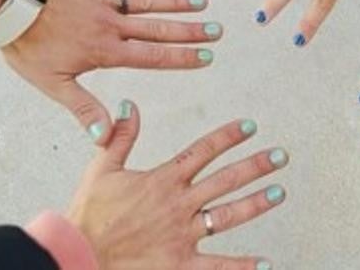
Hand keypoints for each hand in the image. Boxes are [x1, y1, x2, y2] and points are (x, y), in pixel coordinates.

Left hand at [3, 0, 219, 143]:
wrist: (8, 9)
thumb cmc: (27, 49)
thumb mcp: (54, 85)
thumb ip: (85, 110)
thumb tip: (106, 138)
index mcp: (105, 51)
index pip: (152, 57)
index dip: (182, 58)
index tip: (207, 56)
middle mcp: (111, 24)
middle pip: (158, 29)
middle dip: (189, 31)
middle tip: (217, 29)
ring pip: (146, 1)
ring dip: (174, 1)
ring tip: (201, 1)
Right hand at [61, 103, 288, 268]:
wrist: (79, 253)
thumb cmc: (88, 215)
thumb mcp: (101, 168)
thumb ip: (120, 136)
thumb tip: (128, 105)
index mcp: (163, 180)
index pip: (203, 151)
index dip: (228, 136)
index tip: (250, 126)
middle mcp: (179, 205)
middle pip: (225, 180)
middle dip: (255, 165)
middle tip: (281, 156)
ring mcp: (183, 235)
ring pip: (228, 215)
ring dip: (256, 203)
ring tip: (279, 192)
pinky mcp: (180, 264)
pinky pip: (217, 265)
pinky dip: (242, 266)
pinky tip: (266, 263)